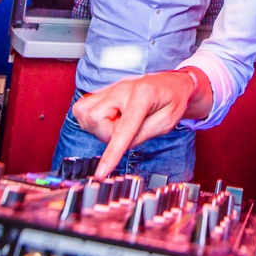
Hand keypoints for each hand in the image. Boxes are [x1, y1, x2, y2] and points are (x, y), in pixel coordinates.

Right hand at [72, 71, 195, 177]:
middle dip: (107, 134)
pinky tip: (109, 119)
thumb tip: (122, 146)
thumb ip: (143, 134)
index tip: (102, 171)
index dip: (111, 152)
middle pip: (96, 118)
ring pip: (85, 112)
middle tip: (127, 132)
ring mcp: (111, 88)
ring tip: (118, 124)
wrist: (173, 83)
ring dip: (99, 126)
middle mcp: (122, 88)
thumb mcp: (167, 121)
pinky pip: (83, 107)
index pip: (122, 128)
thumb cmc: (173, 100)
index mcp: (143, 95)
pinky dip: (92, 119)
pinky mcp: (103, 91)